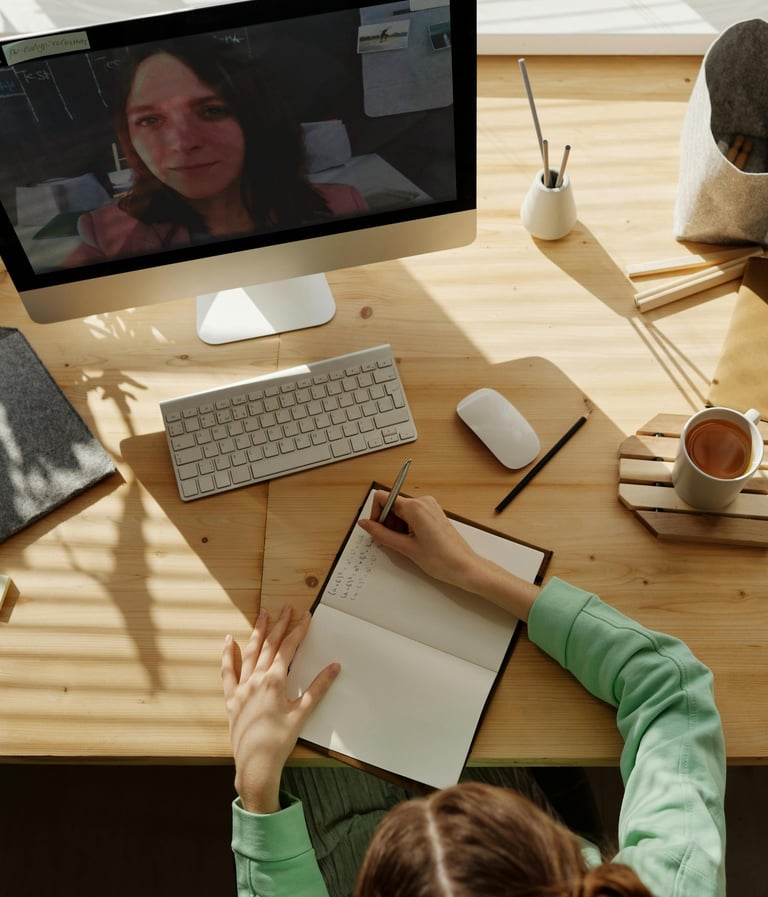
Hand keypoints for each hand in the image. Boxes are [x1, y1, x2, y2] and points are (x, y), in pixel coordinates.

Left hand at [221, 604, 339, 814]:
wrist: (256, 765)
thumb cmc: (280, 741)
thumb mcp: (302, 713)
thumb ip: (318, 688)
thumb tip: (335, 666)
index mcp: (274, 681)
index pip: (288, 649)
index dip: (298, 630)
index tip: (305, 616)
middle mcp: (255, 679)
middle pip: (269, 645)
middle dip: (279, 625)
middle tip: (286, 607)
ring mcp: (241, 688)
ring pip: (250, 653)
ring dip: (258, 632)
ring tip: (263, 614)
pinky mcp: (231, 698)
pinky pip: (227, 672)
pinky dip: (228, 655)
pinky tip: (229, 640)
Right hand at [358, 492, 481, 589]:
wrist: (465, 567)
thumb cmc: (442, 559)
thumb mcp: (406, 548)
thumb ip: (381, 534)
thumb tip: (366, 524)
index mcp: (415, 507)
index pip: (383, 497)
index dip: (376, 514)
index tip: (377, 529)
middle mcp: (423, 502)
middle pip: (391, 504)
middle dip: (387, 523)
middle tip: (395, 542)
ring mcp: (429, 506)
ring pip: (401, 511)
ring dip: (397, 526)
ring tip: (408, 544)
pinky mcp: (433, 513)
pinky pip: (411, 515)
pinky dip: (407, 527)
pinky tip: (414, 541)